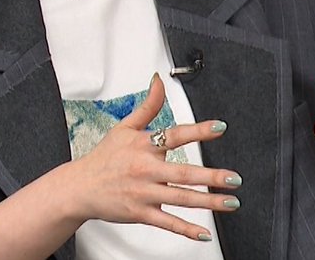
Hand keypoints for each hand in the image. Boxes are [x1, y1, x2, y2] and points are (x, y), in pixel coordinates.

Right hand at [67, 73, 241, 241]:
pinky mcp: (141, 213)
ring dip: (208, 202)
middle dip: (211, 176)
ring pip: (181, 199)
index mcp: (144, 146)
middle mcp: (145, 169)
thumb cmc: (104, 158)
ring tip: (231, 202)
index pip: (175, 135)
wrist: (79, 188)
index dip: (199, 130)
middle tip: (234, 178)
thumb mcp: (124, 127)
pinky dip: (187, 229)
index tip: (220, 127)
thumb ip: (148, 105)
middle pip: (183, 173)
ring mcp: (144, 193)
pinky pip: (167, 222)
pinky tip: (204, 233)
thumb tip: (159, 81)